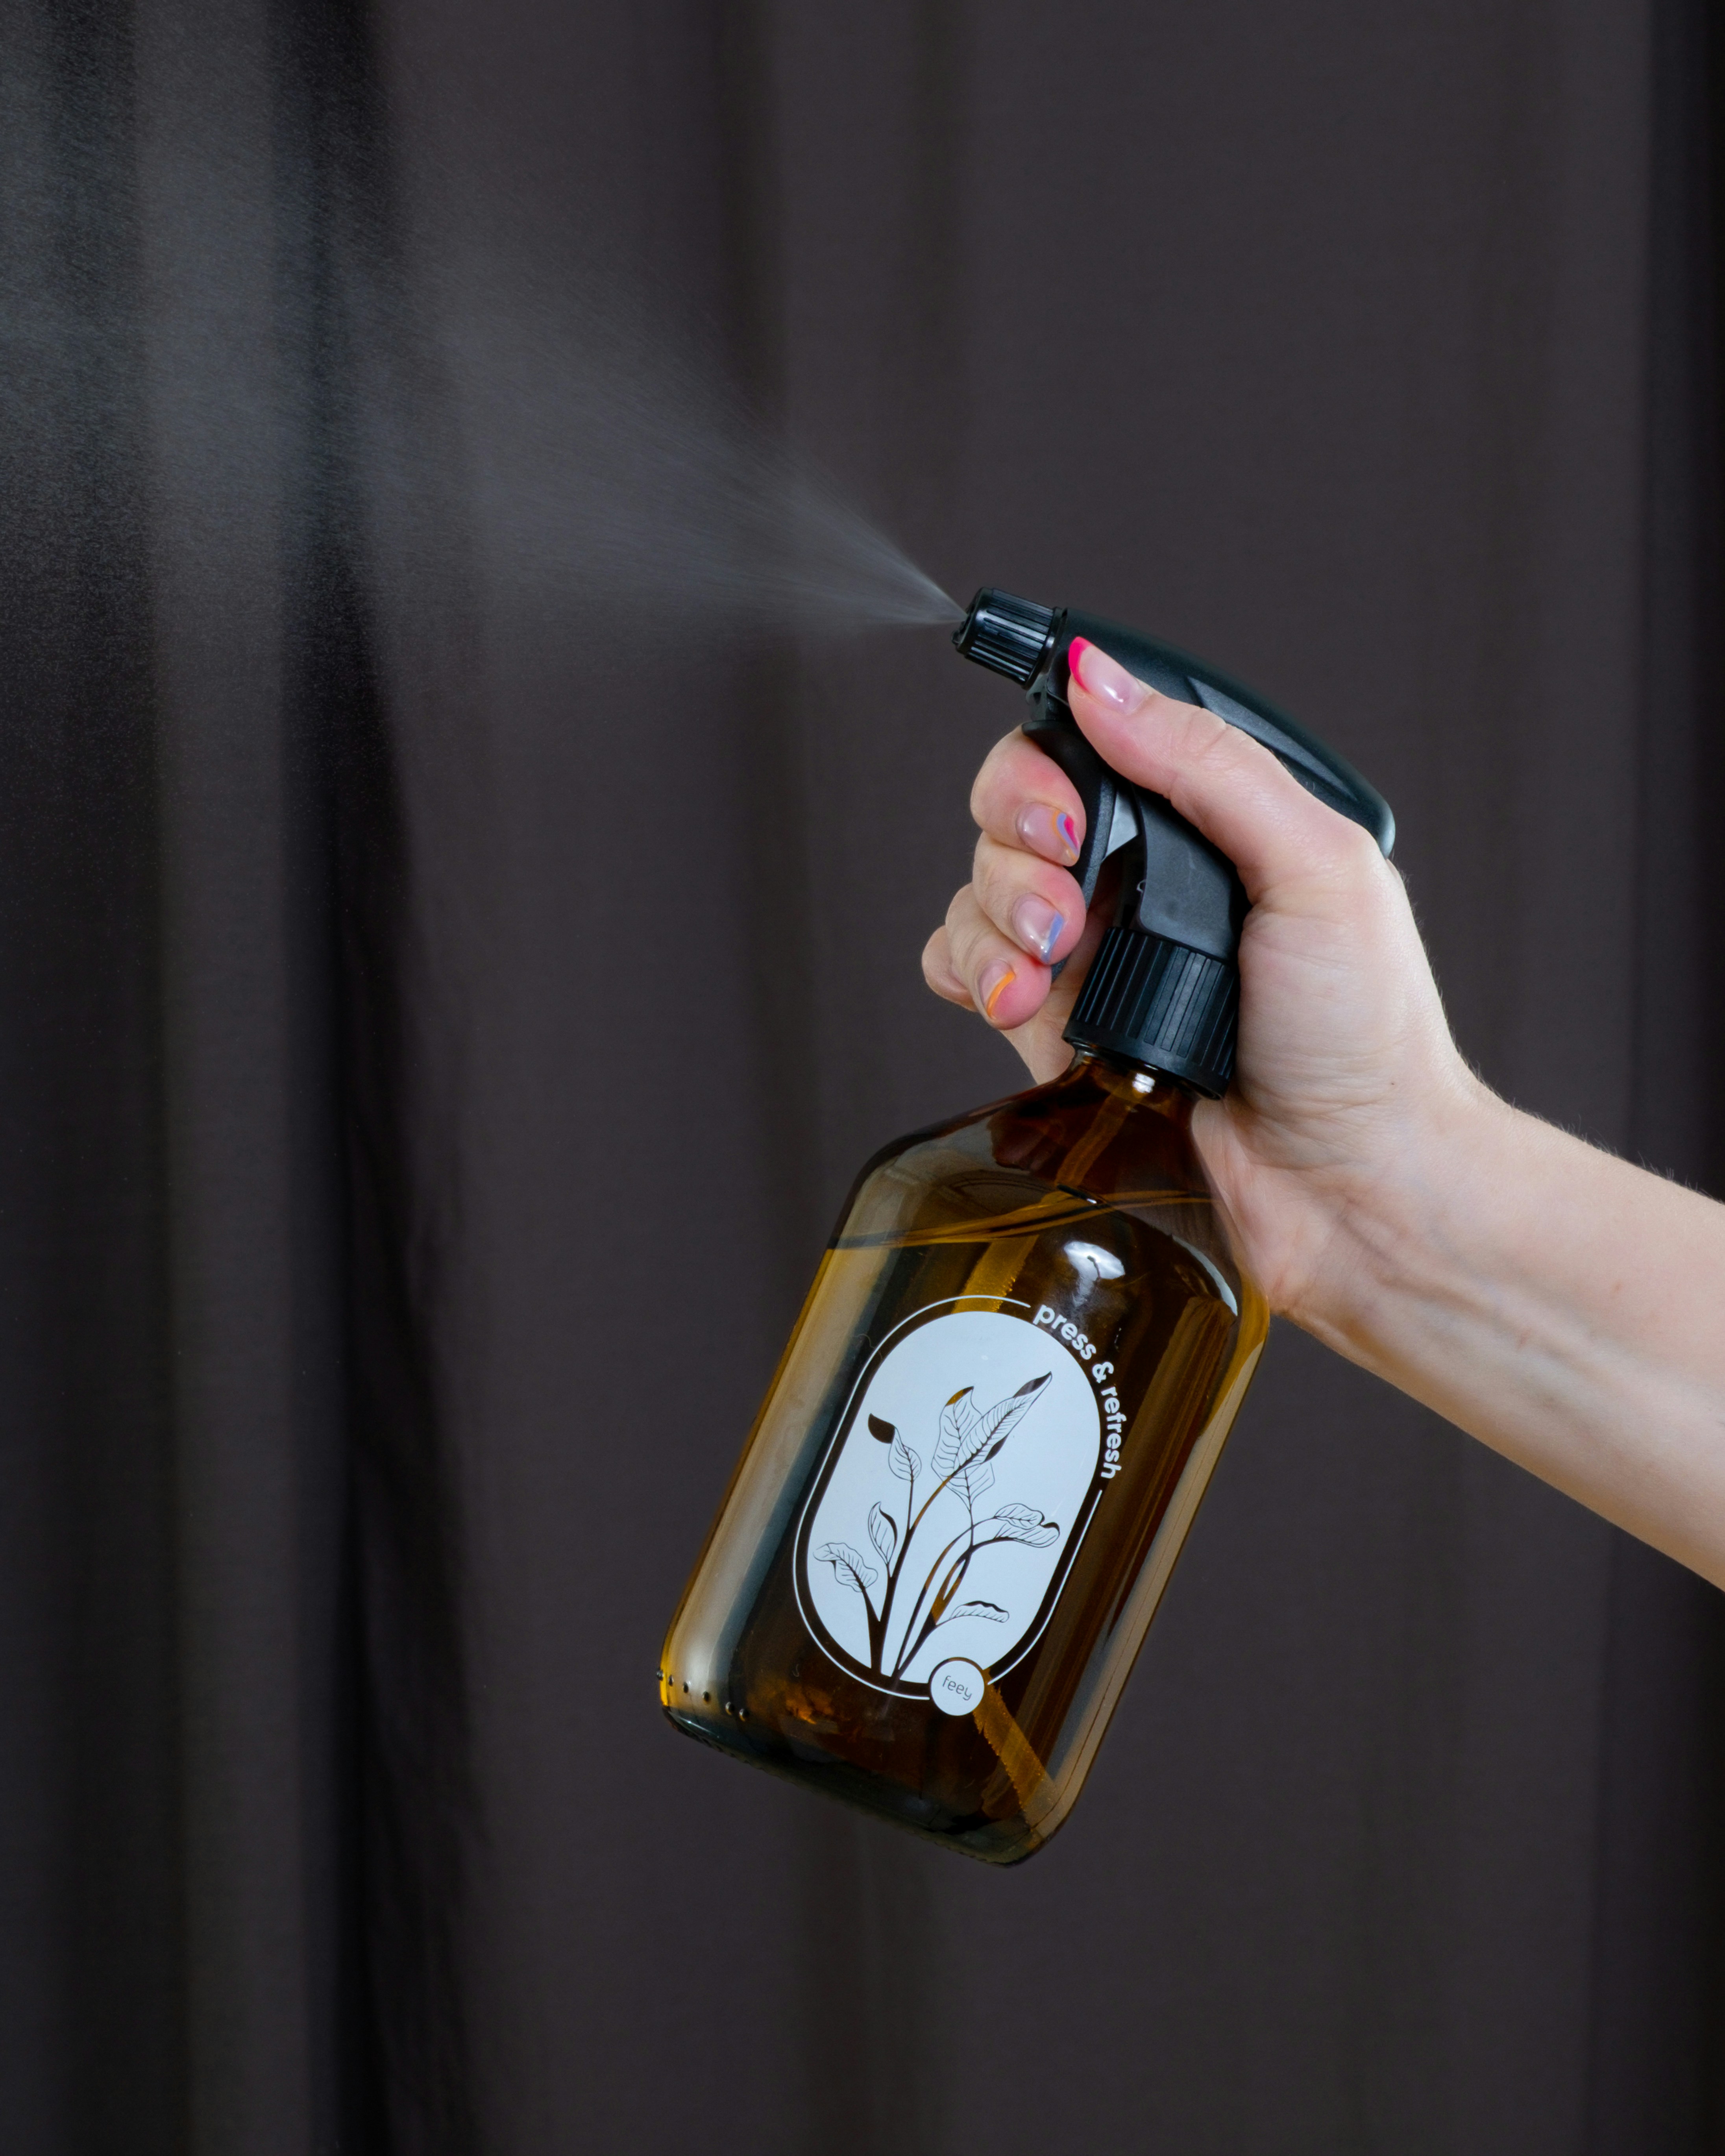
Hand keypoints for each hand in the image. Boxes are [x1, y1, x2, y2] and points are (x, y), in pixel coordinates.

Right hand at [922, 637, 1485, 1326]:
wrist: (1350, 1187)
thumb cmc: (1364, 1037)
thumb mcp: (1316, 866)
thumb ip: (1207, 763)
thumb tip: (1099, 675)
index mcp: (1210, 824)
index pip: (1088, 744)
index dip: (1048, 764)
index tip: (1068, 812)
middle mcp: (1143, 882)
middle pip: (1014, 811)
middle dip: (1014, 844)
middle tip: (1066, 902)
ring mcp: (1094, 957)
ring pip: (979, 889)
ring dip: (992, 919)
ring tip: (1047, 970)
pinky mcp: (1055, 1032)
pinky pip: (963, 970)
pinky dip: (970, 974)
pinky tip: (1016, 1004)